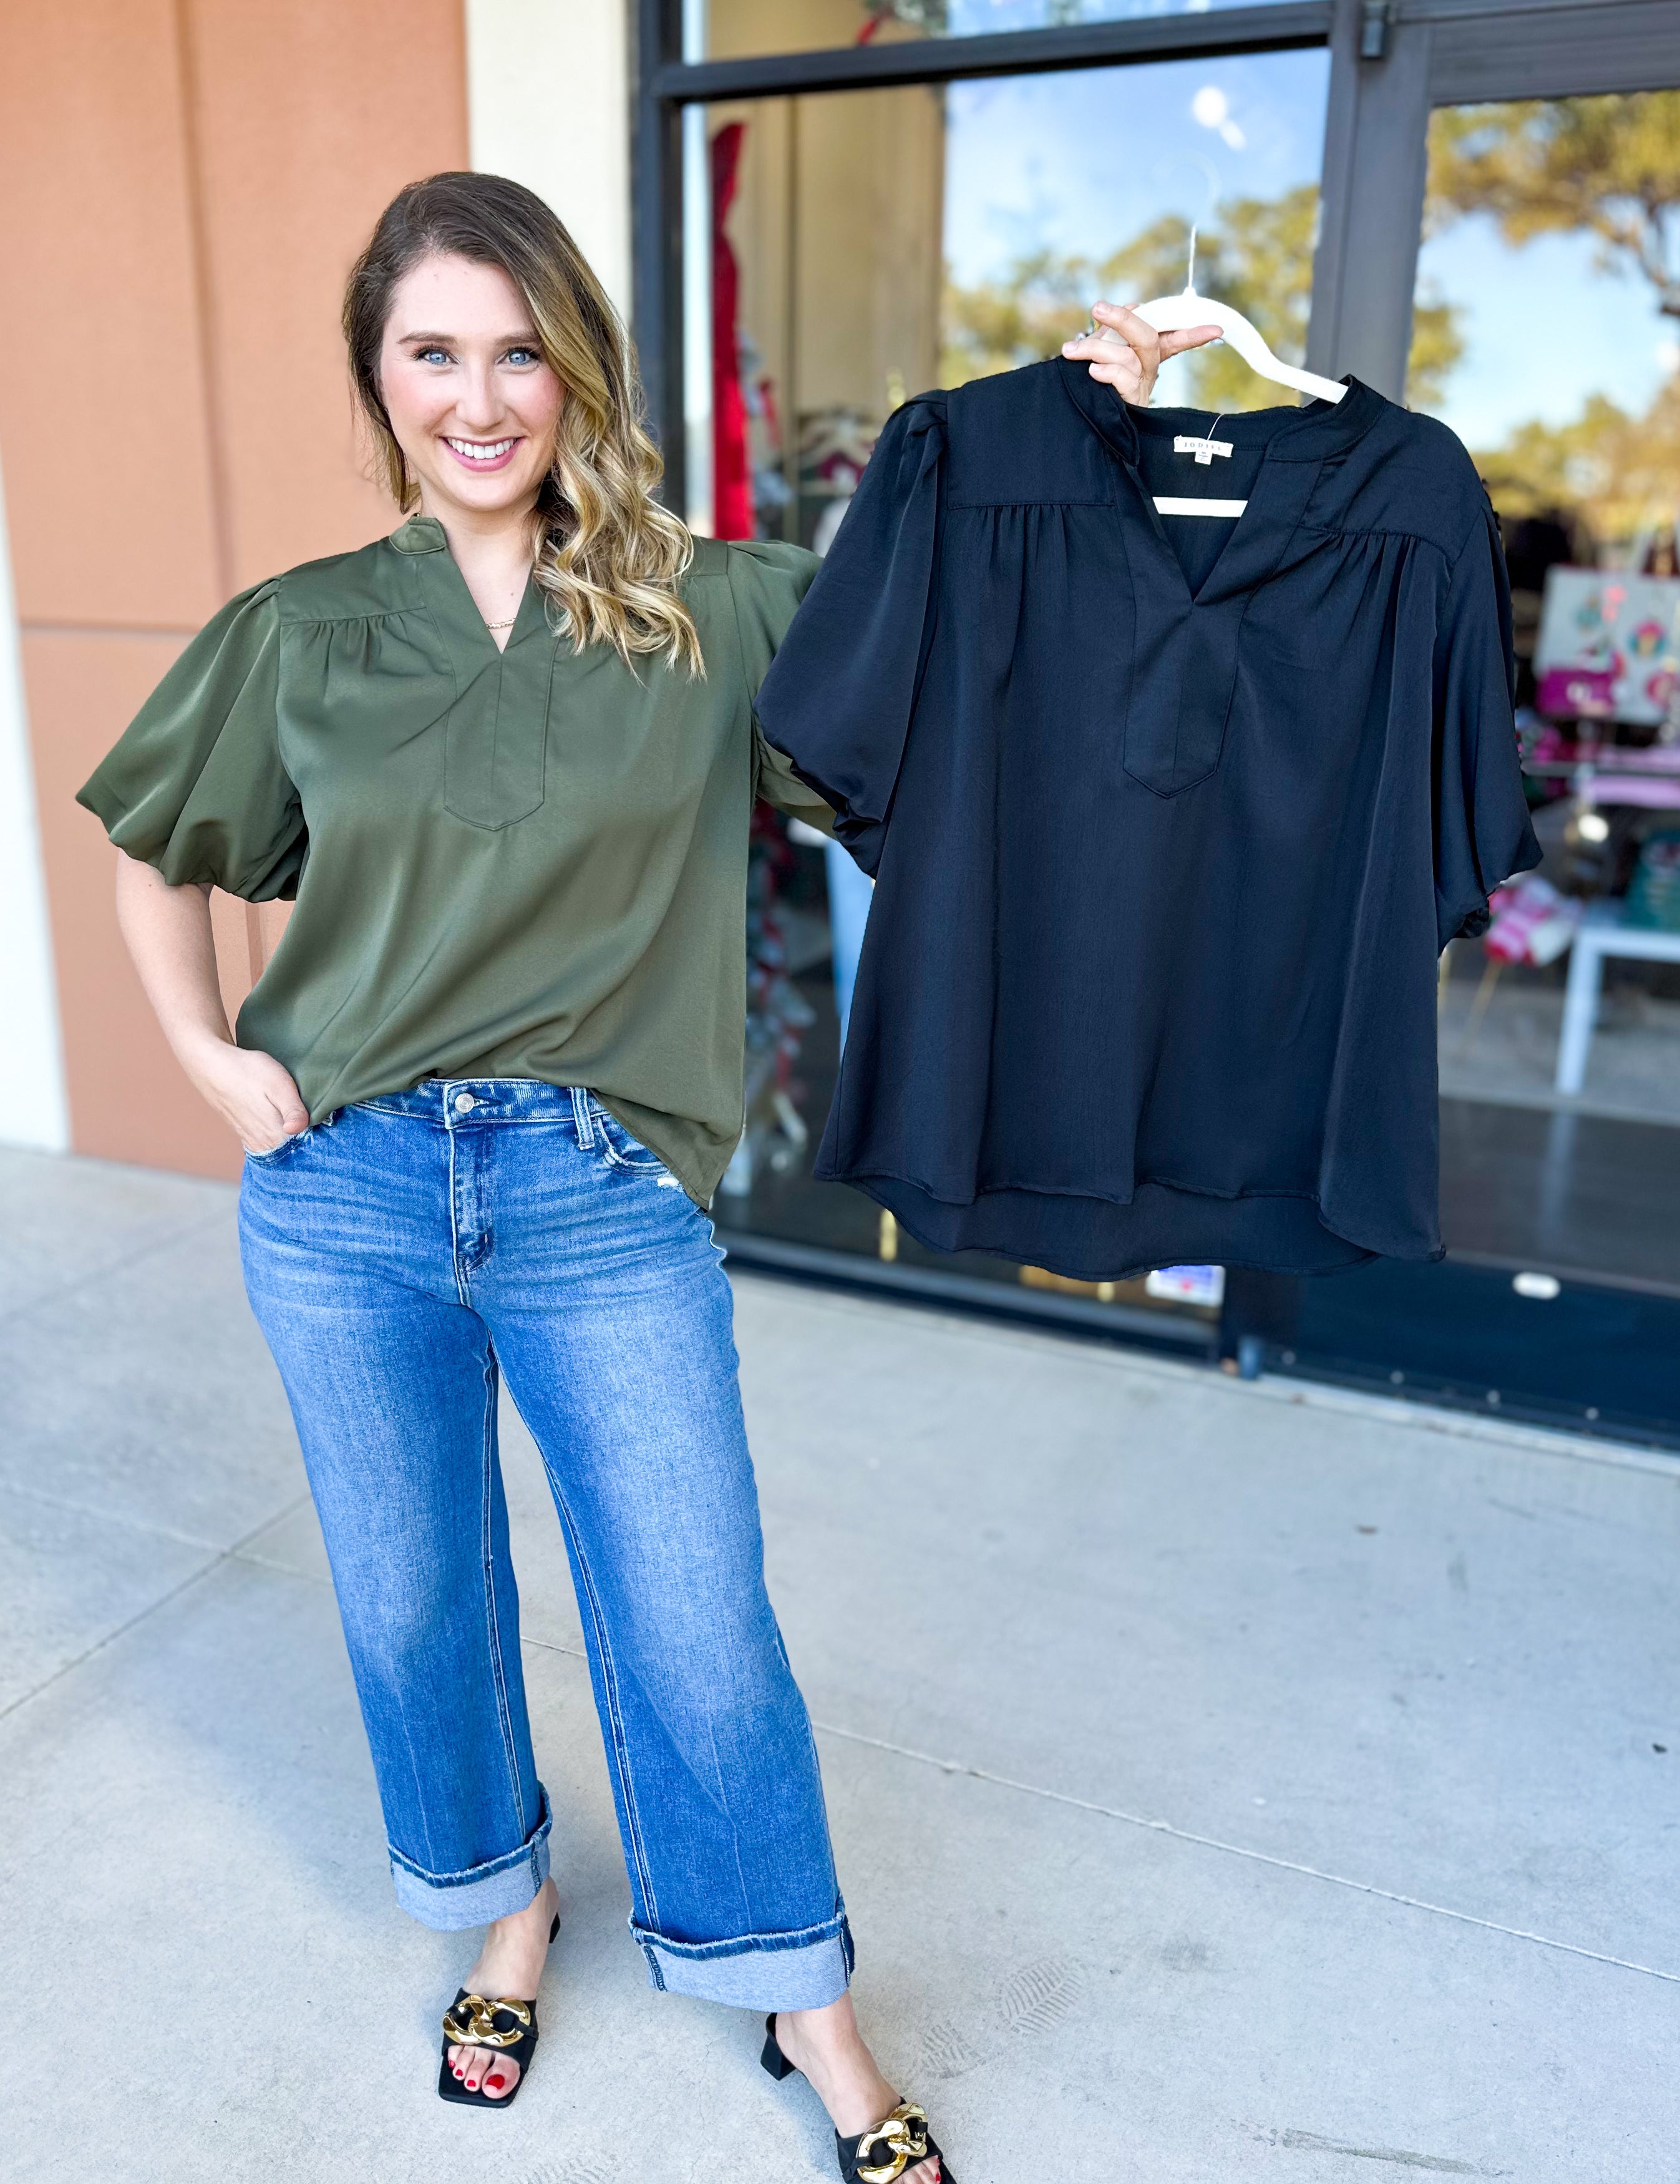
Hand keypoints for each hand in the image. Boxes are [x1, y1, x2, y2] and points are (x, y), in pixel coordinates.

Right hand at [179, 1035, 309, 1153]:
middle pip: (296, 1149)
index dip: (321, 1135)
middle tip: (319, 1120)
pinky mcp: (246, 1134)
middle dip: (309, 1139)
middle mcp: (264, 1144)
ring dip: (295, 1138)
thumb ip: (293, 1110)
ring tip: (301, 1118)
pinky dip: (280, 1136)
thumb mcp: (279, 1085)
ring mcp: (253, 1141)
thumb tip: (299, 1130)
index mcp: (276, 1135)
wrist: (212, 1065)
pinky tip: (283, 1121)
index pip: (308, 1147)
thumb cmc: (248, 1071)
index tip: (328, 1123)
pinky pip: (269, 1142)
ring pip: (283, 1147)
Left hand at [1061, 301, 1221, 406]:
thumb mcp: (1104, 351)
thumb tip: (1133, 306)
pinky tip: (1092, 371)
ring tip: (1072, 351)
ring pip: (1127, 356)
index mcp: (1147, 355)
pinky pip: (1123, 378)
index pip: (1174, 339)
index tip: (1218, 330)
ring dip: (1095, 348)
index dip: (1194, 334)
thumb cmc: (1092, 383)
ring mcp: (1140, 387)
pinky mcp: (1129, 403)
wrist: (1081, 423)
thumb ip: (1114, 331)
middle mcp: (1148, 370)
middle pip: (1148, 337)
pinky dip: (1106, 371)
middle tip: (1097, 307)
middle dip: (1123, 318)